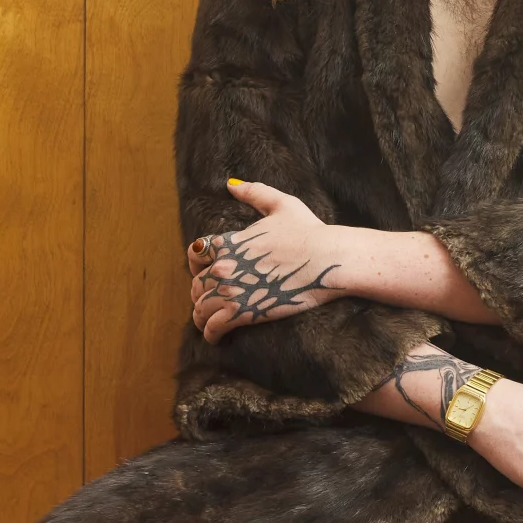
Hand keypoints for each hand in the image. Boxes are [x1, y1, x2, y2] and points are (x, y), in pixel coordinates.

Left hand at [189, 179, 348, 343]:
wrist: (327, 259)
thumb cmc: (309, 232)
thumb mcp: (282, 204)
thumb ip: (254, 192)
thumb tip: (231, 184)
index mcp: (230, 242)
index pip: (195, 253)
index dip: (197, 264)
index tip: (204, 273)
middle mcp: (224, 266)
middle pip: (196, 285)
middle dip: (200, 294)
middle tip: (209, 302)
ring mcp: (231, 290)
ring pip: (200, 309)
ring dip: (202, 317)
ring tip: (208, 324)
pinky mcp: (243, 312)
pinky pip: (214, 327)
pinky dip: (211, 334)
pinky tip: (215, 337)